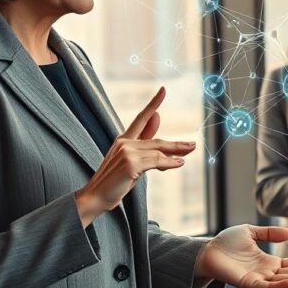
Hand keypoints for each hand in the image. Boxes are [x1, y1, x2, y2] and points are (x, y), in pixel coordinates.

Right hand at [75, 87, 195, 226]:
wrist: (95, 197)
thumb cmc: (114, 181)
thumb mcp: (131, 161)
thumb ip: (144, 145)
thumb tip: (157, 124)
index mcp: (123, 140)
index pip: (141, 118)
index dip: (153, 103)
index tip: (163, 90)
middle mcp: (124, 142)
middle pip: (156, 141)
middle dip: (176, 144)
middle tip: (192, 144)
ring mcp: (127, 152)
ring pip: (158, 151)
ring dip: (176, 153)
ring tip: (190, 152)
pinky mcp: (130, 163)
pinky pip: (156, 161)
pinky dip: (169, 163)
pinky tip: (179, 163)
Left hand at [194, 224, 287, 287]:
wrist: (207, 251)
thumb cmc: (226, 243)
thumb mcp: (252, 232)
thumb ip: (270, 233)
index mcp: (269, 262)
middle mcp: (267, 273)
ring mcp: (259, 279)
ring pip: (286, 279)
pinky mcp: (249, 283)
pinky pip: (268, 287)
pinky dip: (281, 284)